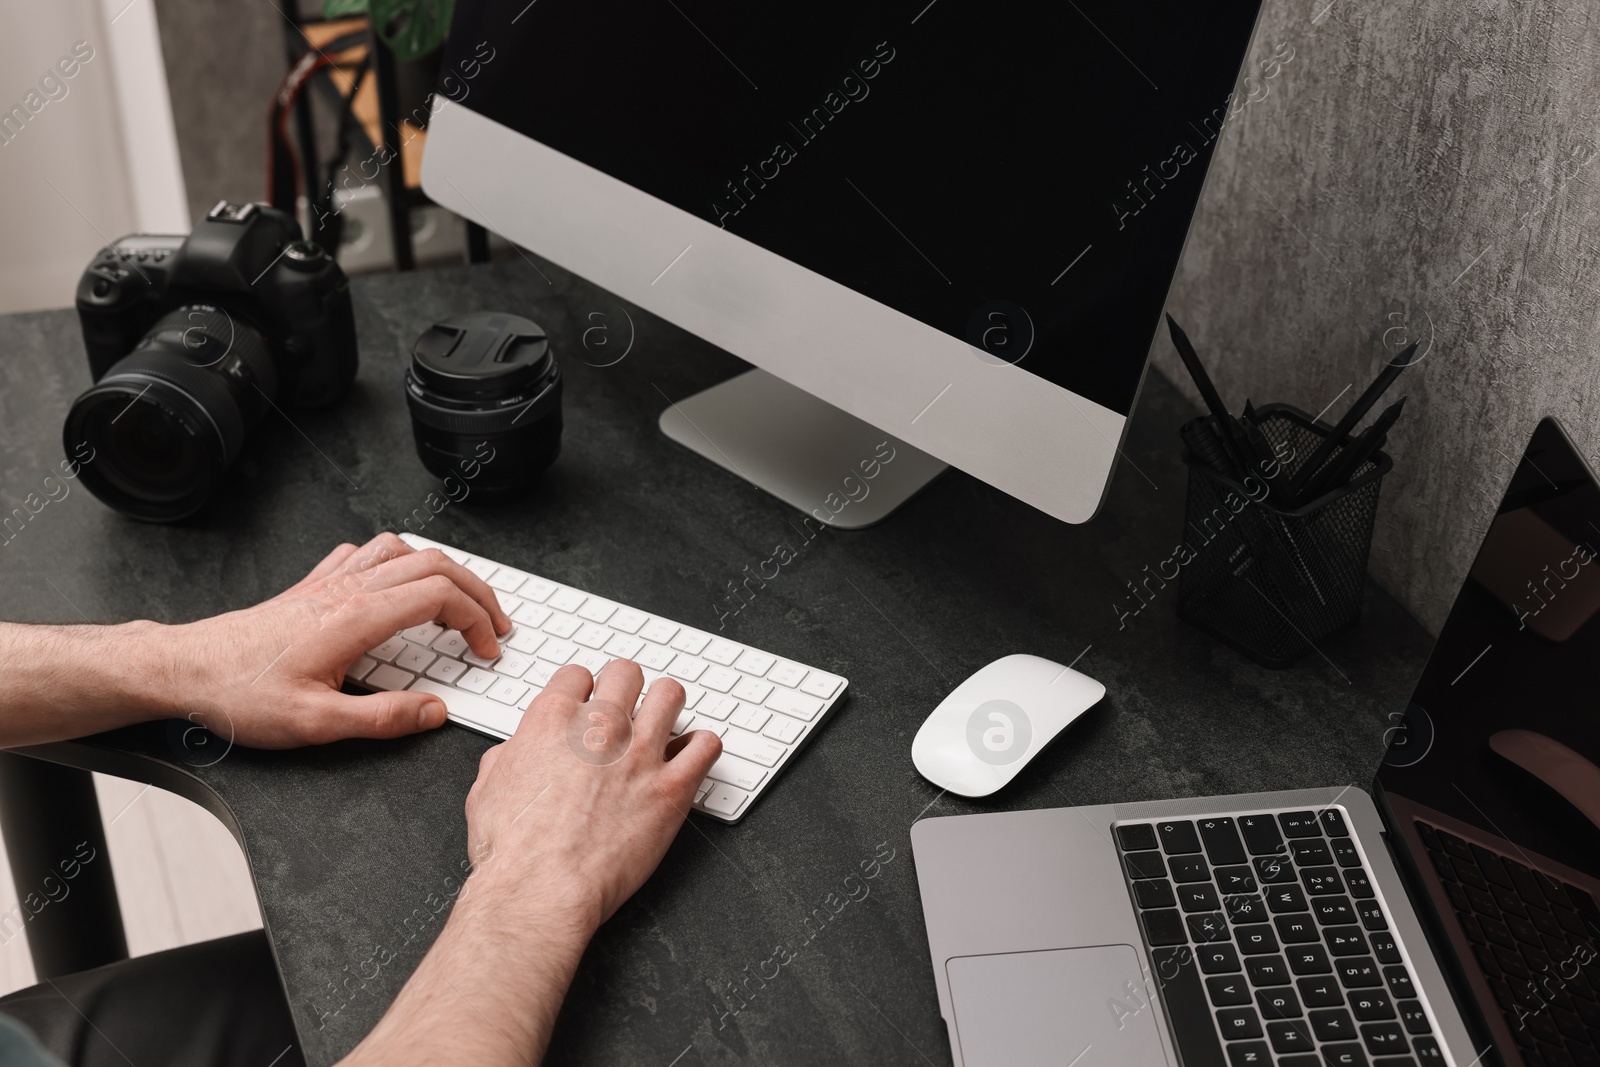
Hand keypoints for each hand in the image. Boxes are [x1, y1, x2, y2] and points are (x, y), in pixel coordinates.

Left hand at [157, 532, 512, 747]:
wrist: (185, 670)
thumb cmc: (239, 694)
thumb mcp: (315, 724)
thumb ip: (383, 718)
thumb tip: (433, 712)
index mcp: (358, 618)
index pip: (442, 597)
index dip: (478, 620)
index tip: (486, 649)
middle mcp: (348, 590)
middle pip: (434, 564)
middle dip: (476, 591)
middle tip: (493, 623)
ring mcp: (330, 583)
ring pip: (404, 550)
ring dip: (442, 570)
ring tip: (458, 600)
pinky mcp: (312, 587)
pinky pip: (364, 553)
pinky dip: (396, 562)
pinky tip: (396, 583)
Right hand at [462, 660, 721, 928]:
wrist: (540, 890)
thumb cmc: (512, 853)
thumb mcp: (486, 790)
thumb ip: (506, 758)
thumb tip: (515, 751)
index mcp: (552, 722)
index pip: (576, 675)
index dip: (582, 689)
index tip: (587, 701)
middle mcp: (599, 729)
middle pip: (626, 673)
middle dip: (625, 686)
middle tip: (626, 705)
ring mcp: (639, 756)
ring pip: (670, 695)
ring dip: (666, 705)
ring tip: (663, 720)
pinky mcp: (671, 789)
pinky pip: (705, 746)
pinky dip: (702, 745)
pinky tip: (693, 754)